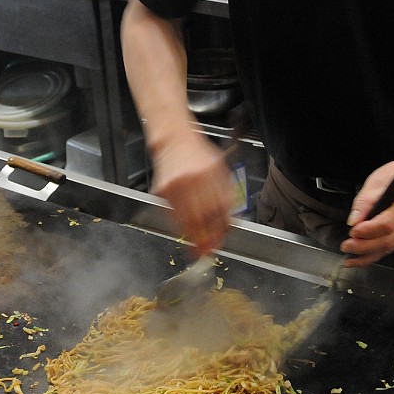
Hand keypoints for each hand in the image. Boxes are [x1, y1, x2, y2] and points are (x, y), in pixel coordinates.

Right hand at [150, 131, 234, 256]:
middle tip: (209, 253)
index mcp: (212, 171)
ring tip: (197, 251)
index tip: (221, 242)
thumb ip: (226, 194)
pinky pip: (172, 214)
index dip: (221, 228)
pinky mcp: (162, 190)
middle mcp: (194, 178)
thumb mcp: (219, 169)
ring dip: (193, 238)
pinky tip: (185, 234)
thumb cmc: (199, 154)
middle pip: (203, 216)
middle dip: (207, 238)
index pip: (220, 207)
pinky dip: (180, 227)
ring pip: (186, 219)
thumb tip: (231, 222)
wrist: (174, 140)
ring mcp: (176, 184)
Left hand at [340, 156, 393, 267]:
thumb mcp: (377, 180)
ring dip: (369, 255)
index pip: (387, 223)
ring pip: (391, 247)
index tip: (352, 232)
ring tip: (349, 258)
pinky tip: (362, 256)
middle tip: (346, 247)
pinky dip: (377, 252)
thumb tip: (353, 223)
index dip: (368, 231)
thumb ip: (364, 202)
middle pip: (389, 240)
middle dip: (364, 247)